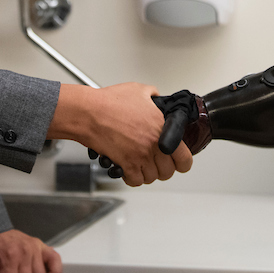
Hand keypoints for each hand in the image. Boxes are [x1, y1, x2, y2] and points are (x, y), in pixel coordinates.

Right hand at [90, 90, 210, 179]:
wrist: (89, 113)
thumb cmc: (109, 102)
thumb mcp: (139, 90)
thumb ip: (153, 95)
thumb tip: (156, 98)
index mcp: (162, 128)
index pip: (184, 158)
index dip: (182, 162)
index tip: (178, 161)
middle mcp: (153, 145)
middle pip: (168, 171)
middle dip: (163, 168)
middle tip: (157, 162)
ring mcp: (140, 156)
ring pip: (152, 178)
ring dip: (147, 173)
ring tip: (142, 165)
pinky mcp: (125, 164)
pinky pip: (135, 181)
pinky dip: (133, 178)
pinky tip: (131, 170)